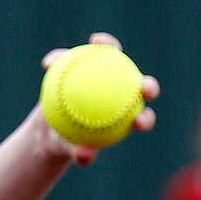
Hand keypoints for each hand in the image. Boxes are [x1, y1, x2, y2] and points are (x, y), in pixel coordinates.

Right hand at [38, 32, 159, 166]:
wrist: (53, 126)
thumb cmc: (66, 142)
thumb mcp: (69, 150)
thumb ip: (80, 153)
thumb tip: (83, 156)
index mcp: (124, 118)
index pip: (142, 119)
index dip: (146, 119)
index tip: (139, 122)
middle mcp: (121, 94)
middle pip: (140, 88)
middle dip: (149, 87)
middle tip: (143, 87)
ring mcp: (106, 74)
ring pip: (113, 58)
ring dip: (109, 46)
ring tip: (97, 42)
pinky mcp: (86, 62)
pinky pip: (78, 55)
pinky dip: (64, 57)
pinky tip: (51, 61)